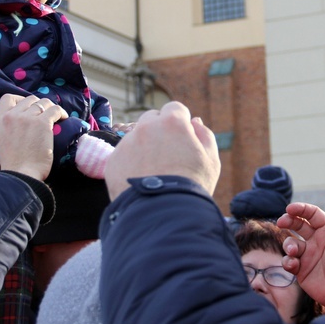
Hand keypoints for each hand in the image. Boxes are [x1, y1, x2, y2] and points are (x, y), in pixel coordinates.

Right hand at [0, 94, 67, 180]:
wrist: (20, 174)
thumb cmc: (13, 164)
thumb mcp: (1, 141)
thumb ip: (7, 129)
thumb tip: (18, 125)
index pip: (8, 98)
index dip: (20, 99)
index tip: (29, 107)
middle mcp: (12, 116)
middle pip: (30, 99)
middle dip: (39, 106)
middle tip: (46, 115)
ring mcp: (27, 118)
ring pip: (44, 102)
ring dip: (51, 108)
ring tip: (56, 117)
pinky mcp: (42, 123)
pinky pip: (55, 110)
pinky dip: (61, 113)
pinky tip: (64, 119)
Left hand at [104, 101, 219, 199]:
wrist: (162, 215)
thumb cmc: (191, 187)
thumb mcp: (210, 161)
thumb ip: (204, 135)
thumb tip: (194, 122)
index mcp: (172, 122)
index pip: (175, 108)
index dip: (181, 122)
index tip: (183, 137)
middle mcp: (146, 127)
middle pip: (152, 118)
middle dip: (160, 130)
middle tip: (168, 153)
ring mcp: (127, 144)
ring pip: (136, 137)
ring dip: (144, 146)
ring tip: (154, 172)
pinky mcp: (113, 161)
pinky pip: (123, 156)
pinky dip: (131, 164)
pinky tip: (141, 180)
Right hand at [277, 200, 324, 310]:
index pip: (312, 214)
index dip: (300, 209)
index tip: (289, 209)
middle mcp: (316, 240)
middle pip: (297, 224)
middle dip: (288, 221)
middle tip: (281, 222)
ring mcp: (308, 254)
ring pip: (290, 243)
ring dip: (288, 244)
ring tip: (293, 252)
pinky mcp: (301, 269)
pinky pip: (288, 261)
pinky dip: (287, 261)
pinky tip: (293, 265)